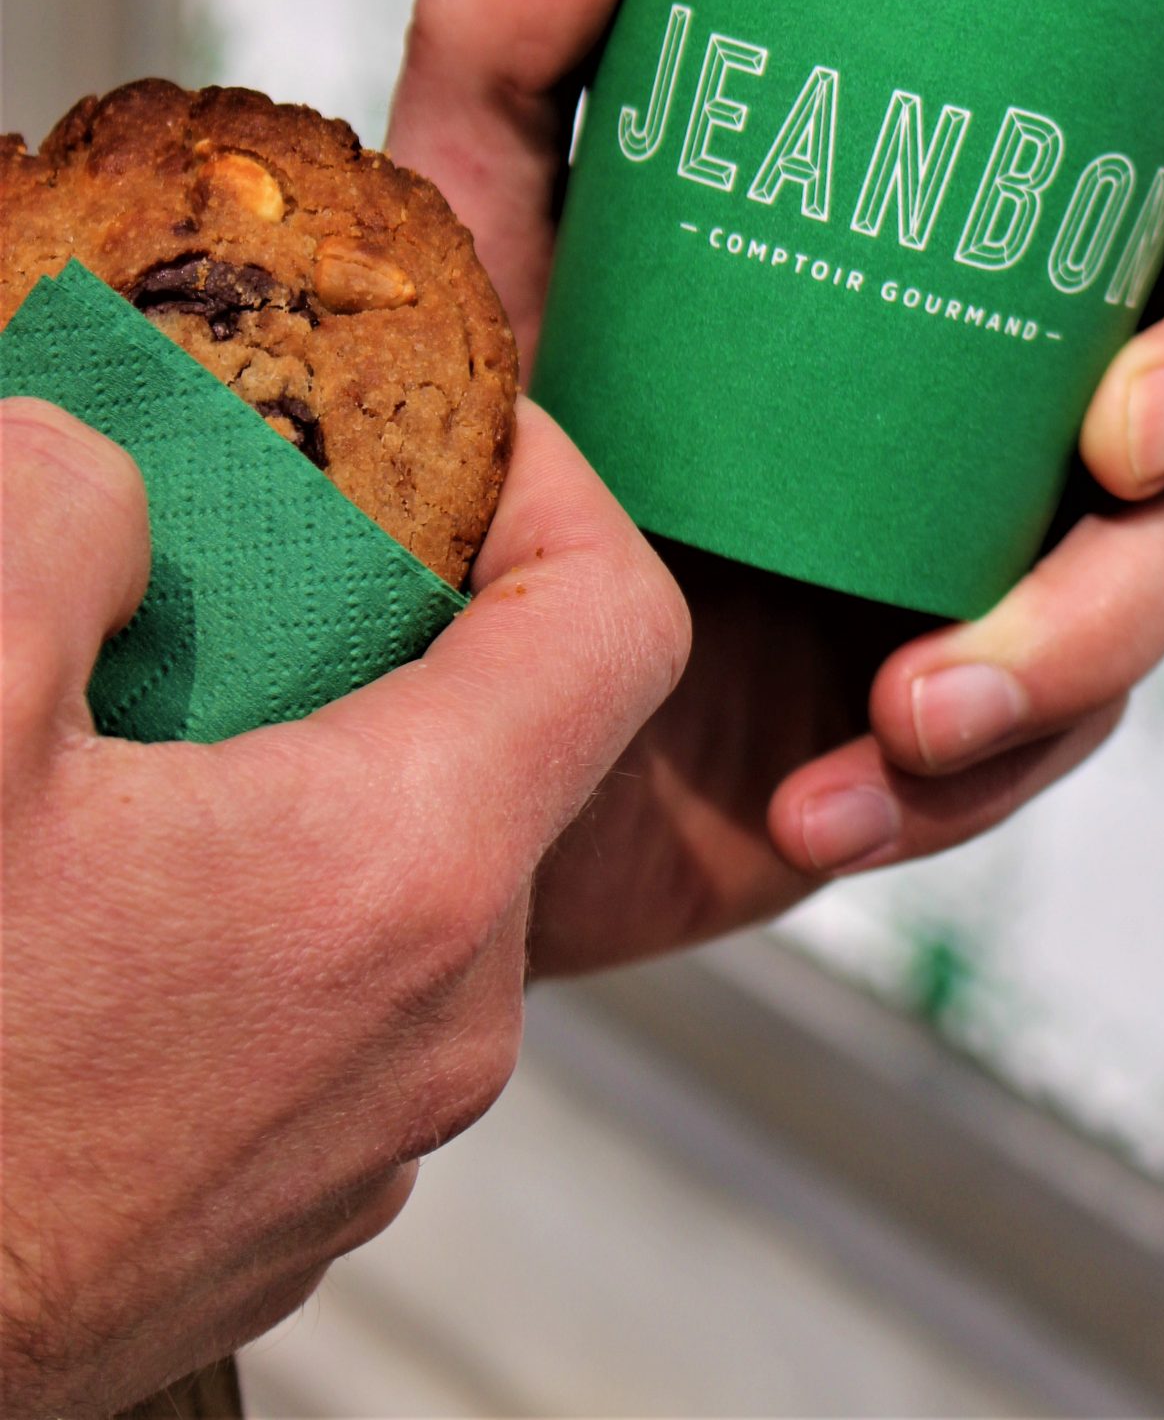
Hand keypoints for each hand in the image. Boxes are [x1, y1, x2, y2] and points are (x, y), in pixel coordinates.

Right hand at [0, 396, 685, 1417]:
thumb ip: (58, 514)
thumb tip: (115, 474)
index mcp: (405, 869)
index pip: (615, 618)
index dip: (550, 484)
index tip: (443, 439)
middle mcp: (438, 1021)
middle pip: (500, 744)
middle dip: (381, 622)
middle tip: (229, 560)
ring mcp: (365, 1139)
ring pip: (402, 874)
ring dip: (299, 768)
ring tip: (128, 730)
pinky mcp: (275, 1213)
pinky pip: (330, 996)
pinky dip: (256, 902)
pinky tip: (94, 892)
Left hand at [388, 0, 1163, 969]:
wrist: (402, 708)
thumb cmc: (458, 425)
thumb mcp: (472, 221)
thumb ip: (515, 29)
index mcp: (964, 238)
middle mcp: (1021, 379)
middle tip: (1123, 436)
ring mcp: (1012, 549)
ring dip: (1093, 635)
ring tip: (927, 696)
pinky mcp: (971, 721)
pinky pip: (1047, 754)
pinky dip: (961, 782)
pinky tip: (829, 806)